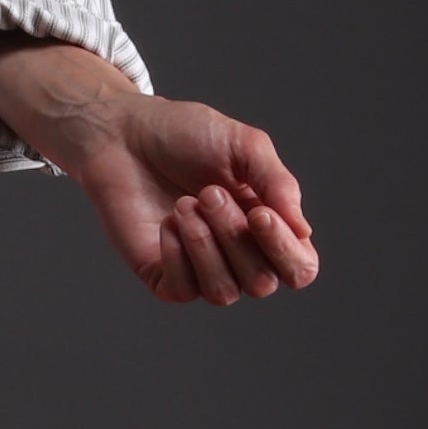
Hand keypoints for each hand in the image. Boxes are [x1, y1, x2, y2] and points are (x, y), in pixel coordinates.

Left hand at [77, 91, 318, 306]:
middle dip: (234, 236)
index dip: (284, 250)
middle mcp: (240, 256)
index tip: (259, 214)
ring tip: (184, 204)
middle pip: (262, 282)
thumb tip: (302, 231)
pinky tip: (166, 222)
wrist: (125, 135)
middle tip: (208, 193)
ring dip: (204, 245)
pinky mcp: (163, 277)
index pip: (299, 268)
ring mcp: (201, 270)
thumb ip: (278, 184)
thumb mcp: (244, 146)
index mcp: (269, 226)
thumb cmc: (186, 136)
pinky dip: (176, 254)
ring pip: (223, 293)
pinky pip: (183, 291)